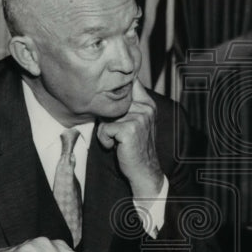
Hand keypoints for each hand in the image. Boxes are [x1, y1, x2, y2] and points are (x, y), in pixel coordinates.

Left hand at [96, 78, 163, 199]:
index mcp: (147, 104)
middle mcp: (145, 108)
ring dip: (106, 131)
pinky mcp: (129, 130)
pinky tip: (115, 146)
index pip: (131, 82)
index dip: (118, 86)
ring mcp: (139, 118)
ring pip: (106, 116)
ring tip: (117, 140)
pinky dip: (105, 140)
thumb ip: (128, 105)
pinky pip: (104, 128)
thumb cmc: (135, 146)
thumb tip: (109, 87)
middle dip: (108, 118)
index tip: (116, 94)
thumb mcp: (135, 121)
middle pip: (112, 102)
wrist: (144, 170)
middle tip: (117, 132)